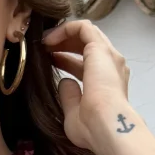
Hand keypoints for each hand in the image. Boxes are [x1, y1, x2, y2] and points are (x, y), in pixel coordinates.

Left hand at [41, 17, 134, 153]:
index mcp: (106, 83)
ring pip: (86, 33)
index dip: (66, 60)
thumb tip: (64, 82)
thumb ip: (69, 96)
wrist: (105, 125)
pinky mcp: (100, 48)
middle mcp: (110, 67)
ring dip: (64, 34)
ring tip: (44, 41)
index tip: (49, 62)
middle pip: (86, 45)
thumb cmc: (92, 127)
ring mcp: (108, 56)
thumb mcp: (74, 113)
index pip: (86, 63)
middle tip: (44, 48)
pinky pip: (83, 27)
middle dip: (64, 44)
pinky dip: (65, 28)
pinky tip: (49, 39)